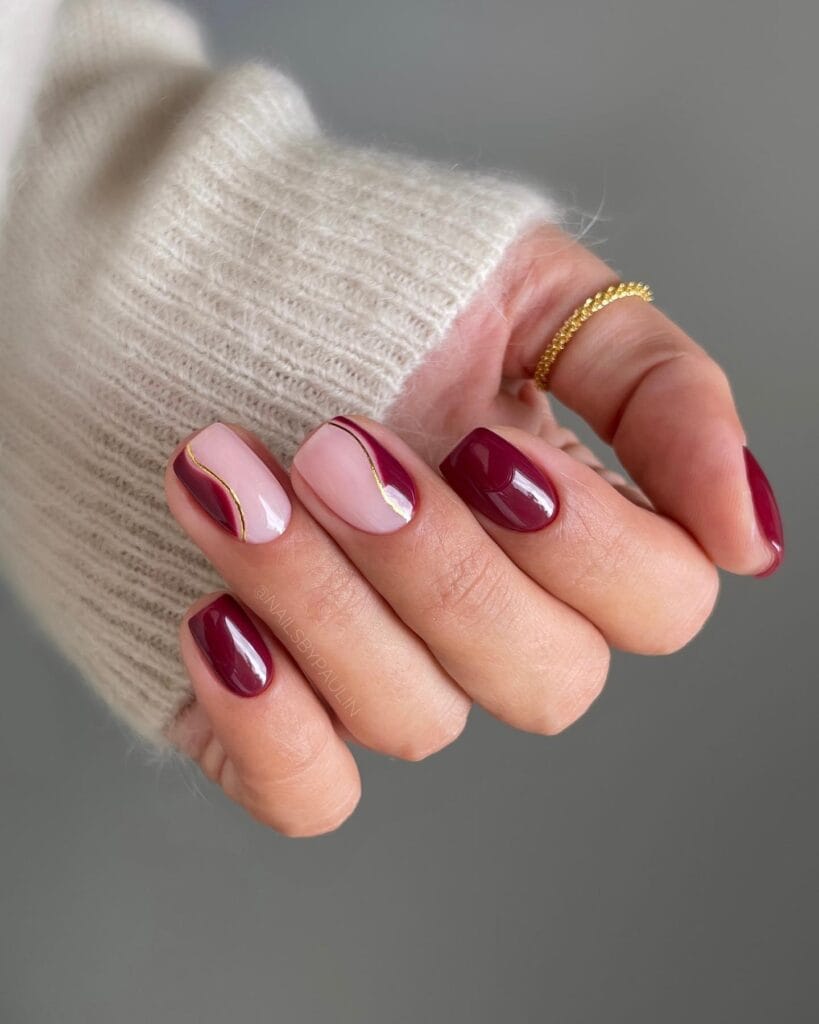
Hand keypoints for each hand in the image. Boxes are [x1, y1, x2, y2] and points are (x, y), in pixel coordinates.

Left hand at [166, 223, 782, 836]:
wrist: (173, 289)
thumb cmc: (360, 283)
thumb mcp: (526, 286)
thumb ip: (657, 386)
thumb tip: (746, 533)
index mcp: (563, 522)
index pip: (656, 603)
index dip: (584, 544)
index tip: (480, 438)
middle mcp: (484, 614)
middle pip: (541, 678)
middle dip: (438, 565)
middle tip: (337, 444)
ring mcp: (379, 667)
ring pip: (414, 721)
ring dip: (320, 599)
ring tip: (228, 477)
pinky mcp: (270, 706)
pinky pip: (305, 792)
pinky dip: (271, 725)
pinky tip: (215, 618)